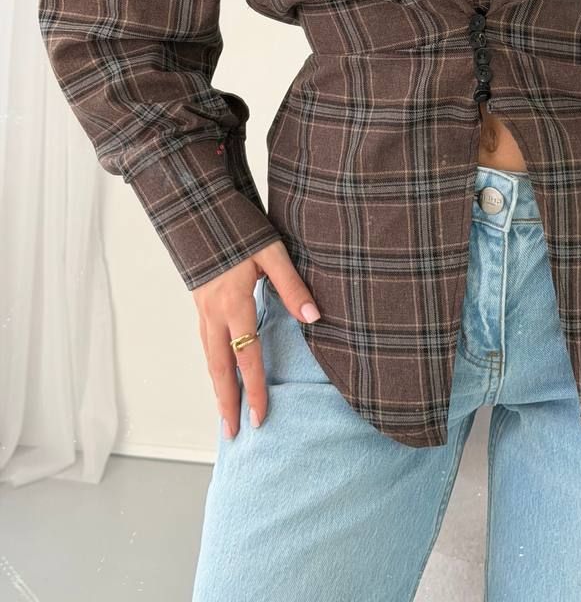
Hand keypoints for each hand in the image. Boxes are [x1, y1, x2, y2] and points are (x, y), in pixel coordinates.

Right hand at [193, 240, 321, 438]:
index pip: (246, 358)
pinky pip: (205, 344)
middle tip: (232, 434)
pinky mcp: (200, 303)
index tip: (260, 418)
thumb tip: (315, 317)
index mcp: (233, 305)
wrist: (201, 211)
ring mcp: (203, 310)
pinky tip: (219, 372)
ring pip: (209, 358)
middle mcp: (214, 314)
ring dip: (217, 387)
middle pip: (219, 369)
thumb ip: (292, 286)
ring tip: (225, 413)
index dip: (253, 390)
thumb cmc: (239, 229)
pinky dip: (212, 365)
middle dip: (227, 402)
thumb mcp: (272, 252)